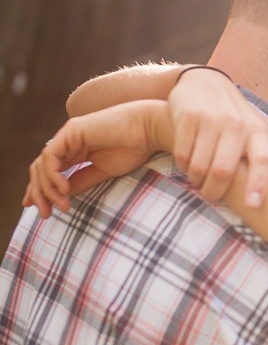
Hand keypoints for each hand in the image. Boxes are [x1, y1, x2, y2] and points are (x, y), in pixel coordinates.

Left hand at [22, 100, 168, 217]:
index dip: (42, 191)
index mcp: (77, 149)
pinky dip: (52, 174)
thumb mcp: (104, 171)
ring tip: (62, 204)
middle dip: (39, 193)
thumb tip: (62, 196)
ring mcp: (68, 135)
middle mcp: (68, 141)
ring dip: (46, 188)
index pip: (49, 171)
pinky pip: (50, 156)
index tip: (45, 211)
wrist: (151, 129)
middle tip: (47, 215)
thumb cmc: (135, 148)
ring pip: (41, 164)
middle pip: (40, 169)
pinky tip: (64, 188)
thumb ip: (82, 181)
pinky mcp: (71, 131)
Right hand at [168, 67, 267, 206]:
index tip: (253, 205)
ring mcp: (211, 119)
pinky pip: (183, 153)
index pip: (263, 160)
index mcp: (257, 131)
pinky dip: (182, 165)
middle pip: (223, 170)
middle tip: (210, 196)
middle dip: (214, 191)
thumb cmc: (236, 116)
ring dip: (196, 179)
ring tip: (198, 179)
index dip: (259, 183)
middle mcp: (236, 124)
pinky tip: (187, 162)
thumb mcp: (258, 128)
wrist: (205, 82)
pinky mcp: (189, 115)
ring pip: (199, 166)